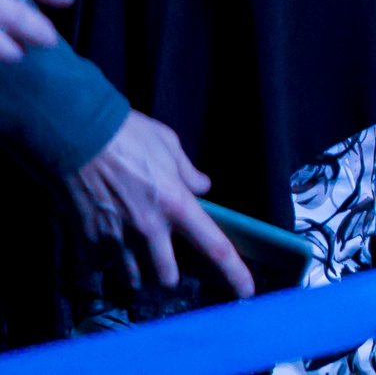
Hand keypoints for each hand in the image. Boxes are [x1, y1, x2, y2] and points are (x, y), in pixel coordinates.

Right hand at [67, 111, 254, 299]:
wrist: (77, 138)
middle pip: (168, 277)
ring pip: (134, 279)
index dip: (234, 272)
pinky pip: (101, 266)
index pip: (214, 247)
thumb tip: (202, 187)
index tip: (246, 291)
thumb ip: (188, 172)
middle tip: (166, 260)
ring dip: (138, 272)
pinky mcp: (88, 242)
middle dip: (169, 274)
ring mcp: (117, 239)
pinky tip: (106, 242)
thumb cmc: (127, 137)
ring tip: (135, 254)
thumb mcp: (169, 146)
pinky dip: (106, 260)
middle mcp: (149, 229)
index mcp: (177, 205)